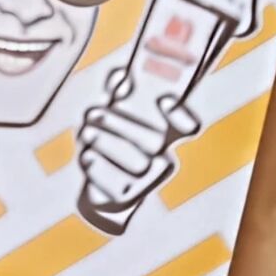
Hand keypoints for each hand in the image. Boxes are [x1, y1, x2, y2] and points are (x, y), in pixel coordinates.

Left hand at [79, 88, 196, 212]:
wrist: (102, 188)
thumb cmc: (111, 140)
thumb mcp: (111, 113)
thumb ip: (117, 92)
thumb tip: (119, 78)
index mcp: (167, 136)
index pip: (189, 126)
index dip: (180, 114)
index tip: (164, 100)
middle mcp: (163, 159)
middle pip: (153, 142)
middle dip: (122, 125)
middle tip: (93, 114)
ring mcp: (147, 182)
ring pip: (135, 163)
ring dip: (107, 144)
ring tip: (86, 132)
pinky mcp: (128, 197)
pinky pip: (116, 184)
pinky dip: (98, 168)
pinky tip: (86, 156)